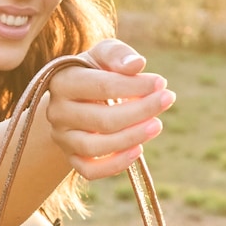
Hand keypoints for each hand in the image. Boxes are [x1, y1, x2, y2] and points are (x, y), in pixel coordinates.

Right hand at [43, 38, 172, 179]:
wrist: (73, 99)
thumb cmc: (94, 72)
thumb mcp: (102, 55)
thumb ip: (118, 55)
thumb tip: (137, 64)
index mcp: (62, 81)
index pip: (102, 86)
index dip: (135, 86)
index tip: (161, 83)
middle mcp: (57, 111)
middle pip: (102, 119)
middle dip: (140, 111)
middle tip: (168, 99)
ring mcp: (62, 138)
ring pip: (96, 147)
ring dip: (132, 137)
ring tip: (157, 124)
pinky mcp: (70, 158)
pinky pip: (90, 170)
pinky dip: (115, 164)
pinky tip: (138, 151)